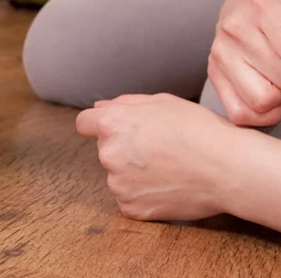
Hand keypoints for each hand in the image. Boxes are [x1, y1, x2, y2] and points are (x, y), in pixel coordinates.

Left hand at [76, 94, 237, 220]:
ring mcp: (119, 183)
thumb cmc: (198, 130)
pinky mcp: (132, 208)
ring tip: (166, 167)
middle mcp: (108, 153)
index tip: (116, 130)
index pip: (84, 123)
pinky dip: (143, 194)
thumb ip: (123, 103)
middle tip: (157, 148)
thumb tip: (99, 108)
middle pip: (105, 148)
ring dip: (132, 172)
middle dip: (123, 147)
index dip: (100, 124)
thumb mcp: (159, 102)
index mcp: (111, 123)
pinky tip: (166, 186)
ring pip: (117, 174)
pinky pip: (129, 198)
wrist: (228, 169)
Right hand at [209, 0, 280, 126]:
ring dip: (278, 100)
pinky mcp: (212, 67)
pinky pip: (239, 112)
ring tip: (280, 80)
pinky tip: (267, 91)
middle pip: (280, 86)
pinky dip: (260, 113)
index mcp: (265, 7)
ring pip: (261, 103)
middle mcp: (237, 28)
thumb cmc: (280, 8)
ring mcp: (220, 48)